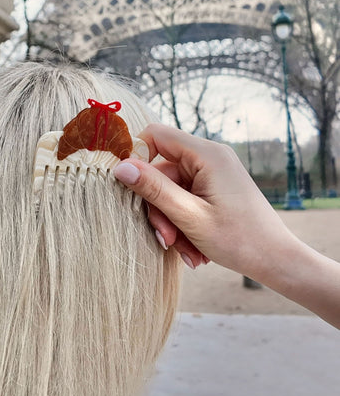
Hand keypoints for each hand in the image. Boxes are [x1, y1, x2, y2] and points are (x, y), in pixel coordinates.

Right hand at [114, 123, 295, 276]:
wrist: (276, 260)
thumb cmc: (239, 240)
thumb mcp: (189, 216)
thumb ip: (153, 189)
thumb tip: (119, 167)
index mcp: (207, 154)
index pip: (156, 135)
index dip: (136, 156)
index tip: (128, 187)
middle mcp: (210, 157)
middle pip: (161, 171)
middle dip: (159, 208)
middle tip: (166, 239)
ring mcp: (213, 173)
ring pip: (171, 190)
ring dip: (172, 222)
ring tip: (185, 250)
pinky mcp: (214, 188)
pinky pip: (185, 199)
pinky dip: (184, 223)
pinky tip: (194, 249)